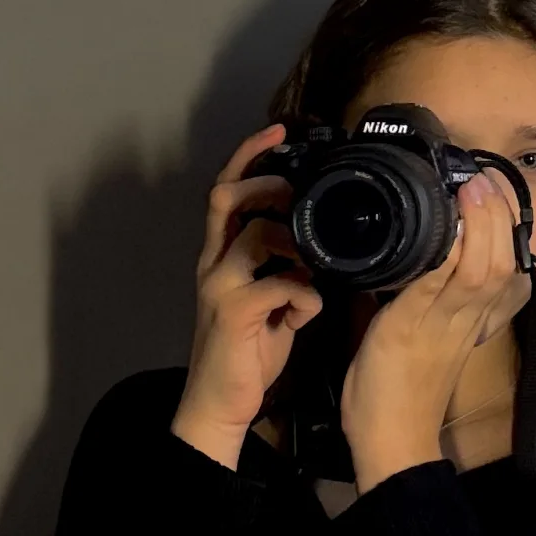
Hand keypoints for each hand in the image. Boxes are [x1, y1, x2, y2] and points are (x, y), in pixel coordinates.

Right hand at [171, 124, 323, 461]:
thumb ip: (289, 271)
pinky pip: (277, 285)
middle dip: (266, 182)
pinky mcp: (232, 314)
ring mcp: (219, 286)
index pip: (227, 191)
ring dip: (294, 242)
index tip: (278, 130)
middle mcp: (213, 264)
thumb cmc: (248, 352)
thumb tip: (322, 251)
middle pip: (228, 198)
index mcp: (221, 257)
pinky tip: (307, 312)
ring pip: (255, 234)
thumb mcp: (273, 303)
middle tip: (298, 189)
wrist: (219, 404)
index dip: (249, 156)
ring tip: (311, 266)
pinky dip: (304, 296)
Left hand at [340, 169, 530, 483]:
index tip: (497, 193)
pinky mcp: (410, 328)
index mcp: (473, 322)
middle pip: (502, 261)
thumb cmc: (404, 394)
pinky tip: (445, 228)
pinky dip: (443, 254)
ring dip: (480, 225)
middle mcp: (467, 321)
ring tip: (473, 189)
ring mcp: (442, 325)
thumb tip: (425, 262)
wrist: (391, 440)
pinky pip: (436, 286)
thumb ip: (435, 302)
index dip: (509, 229)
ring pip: (480, 270)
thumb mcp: (430, 339)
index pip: (508, 269)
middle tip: (486, 178)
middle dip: (499, 214)